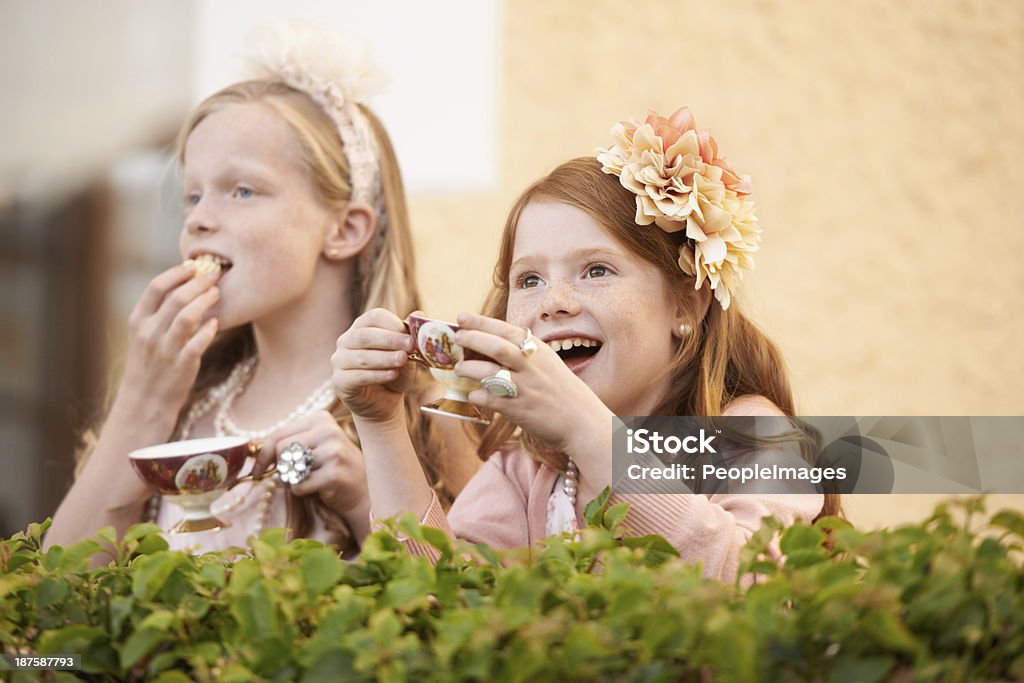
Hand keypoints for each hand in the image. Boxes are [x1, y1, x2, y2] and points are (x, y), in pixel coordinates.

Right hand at [120, 263, 219, 412]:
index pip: (156, 287)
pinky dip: (209, 329)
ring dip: (205, 301)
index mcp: (138, 321)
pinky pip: (198, 342)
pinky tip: (217, 323)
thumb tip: (184, 286)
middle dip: (198, 282)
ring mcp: (165, 349)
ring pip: (188, 316)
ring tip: (217, 293)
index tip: (194, 265)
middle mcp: (149, 333)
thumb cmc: (150, 363)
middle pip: (176, 297)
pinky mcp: (182, 365)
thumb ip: (159, 313)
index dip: (177, 272)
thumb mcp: (144, 335)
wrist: (144, 402)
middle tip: (214, 275)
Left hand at [253, 410, 367, 514]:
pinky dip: (301, 491)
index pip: (279, 433)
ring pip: (288, 467)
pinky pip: (298, 485)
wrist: (364, 489)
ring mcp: (333, 452)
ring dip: (291, 479)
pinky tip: (318, 488)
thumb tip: (252, 449)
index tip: (257, 470)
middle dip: (279, 467)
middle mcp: (328, 431)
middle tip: (287, 477)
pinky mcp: (333, 474)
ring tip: (309, 479)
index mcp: (321, 418)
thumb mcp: (315, 445)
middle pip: (281, 449)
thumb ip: (289, 442)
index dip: (263, 454)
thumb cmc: (333, 466)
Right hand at [331, 308, 416, 422]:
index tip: (410, 334)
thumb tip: (420, 314)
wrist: (385, 403)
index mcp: (362, 327)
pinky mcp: (339, 381)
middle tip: (410, 346)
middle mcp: (346, 341)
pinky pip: (358, 376)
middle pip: (365, 335)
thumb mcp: (406, 353)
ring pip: (361, 356)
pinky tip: (393, 374)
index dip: (393, 323)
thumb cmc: (395, 372)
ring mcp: (339, 361)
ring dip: (385, 358)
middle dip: (390, 340)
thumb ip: (410, 335)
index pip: (374, 317)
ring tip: (403, 360)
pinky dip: (377, 375)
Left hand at [453, 313, 612, 455]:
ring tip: (458, 368)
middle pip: (495, 346)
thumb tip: (493, 346)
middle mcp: (531, 365)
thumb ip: (525, 354)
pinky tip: (472, 393)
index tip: (462, 317)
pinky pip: (489, 398)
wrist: (582, 422)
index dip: (481, 322)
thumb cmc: (563, 392)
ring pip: (488, 371)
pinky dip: (476, 394)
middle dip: (471, 339)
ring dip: (468, 368)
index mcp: (538, 350)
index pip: (506, 329)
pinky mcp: (518, 409)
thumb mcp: (548, 364)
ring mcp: (524, 387)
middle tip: (456, 338)